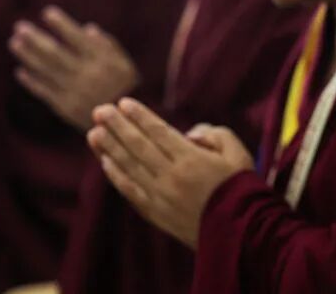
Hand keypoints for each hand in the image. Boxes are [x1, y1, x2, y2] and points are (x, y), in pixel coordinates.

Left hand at [9, 6, 137, 129]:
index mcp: (103, 61)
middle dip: (36, 39)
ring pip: (46, 70)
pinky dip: (32, 81)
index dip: (62, 24)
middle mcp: (87, 74)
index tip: (47, 12)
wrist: (123, 124)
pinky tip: (21, 71)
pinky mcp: (65, 107)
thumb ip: (108, 45)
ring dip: (28, 56)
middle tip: (20, 26)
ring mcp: (74, 91)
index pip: (77, 38)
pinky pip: (44, 91)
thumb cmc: (125, 89)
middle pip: (55, 53)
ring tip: (14, 43)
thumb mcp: (125, 64)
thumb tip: (87, 28)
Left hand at [87, 98, 253, 247]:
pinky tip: (105, 162)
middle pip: (138, 146)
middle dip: (117, 127)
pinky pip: (130, 191)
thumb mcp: (239, 153)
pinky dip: (116, 176)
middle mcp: (171, 176)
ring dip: (109, 149)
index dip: (140, 117)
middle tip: (99, 111)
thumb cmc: (242, 188)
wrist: (241, 232)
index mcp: (193, 159)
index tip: (124, 103)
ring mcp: (161, 196)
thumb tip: (189, 134)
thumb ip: (215, 135)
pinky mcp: (156, 213)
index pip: (159, 132)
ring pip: (129, 167)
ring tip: (94, 132)